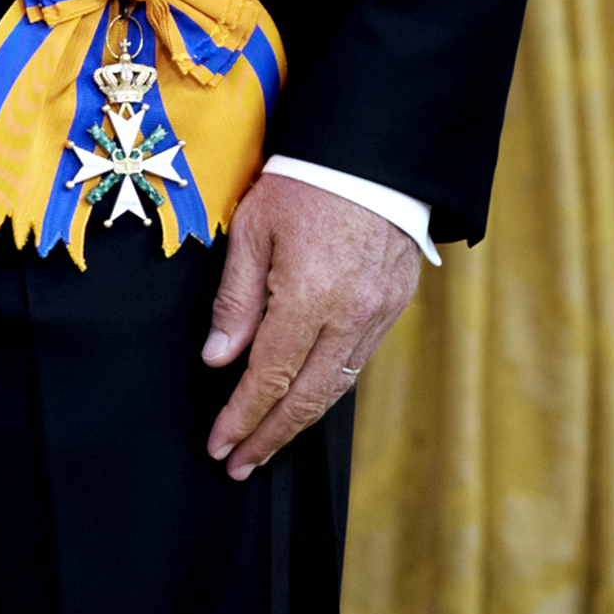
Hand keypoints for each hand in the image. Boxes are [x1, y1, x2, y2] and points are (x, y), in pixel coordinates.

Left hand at [201, 179, 420, 477]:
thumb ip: (236, 298)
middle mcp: (350, 314)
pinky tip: (306, 398)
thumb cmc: (305, 181)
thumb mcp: (253, 229)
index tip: (219, 445)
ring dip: (301, 420)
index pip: (269, 377)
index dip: (242, 418)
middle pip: (308, 398)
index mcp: (309, 296)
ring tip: (267, 442)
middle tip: (239, 464)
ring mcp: (379, 312)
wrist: (374, 150)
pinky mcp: (395, 303)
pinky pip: (359, 360)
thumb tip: (218, 358)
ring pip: (338, 386)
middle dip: (270, 437)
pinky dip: (329, 387)